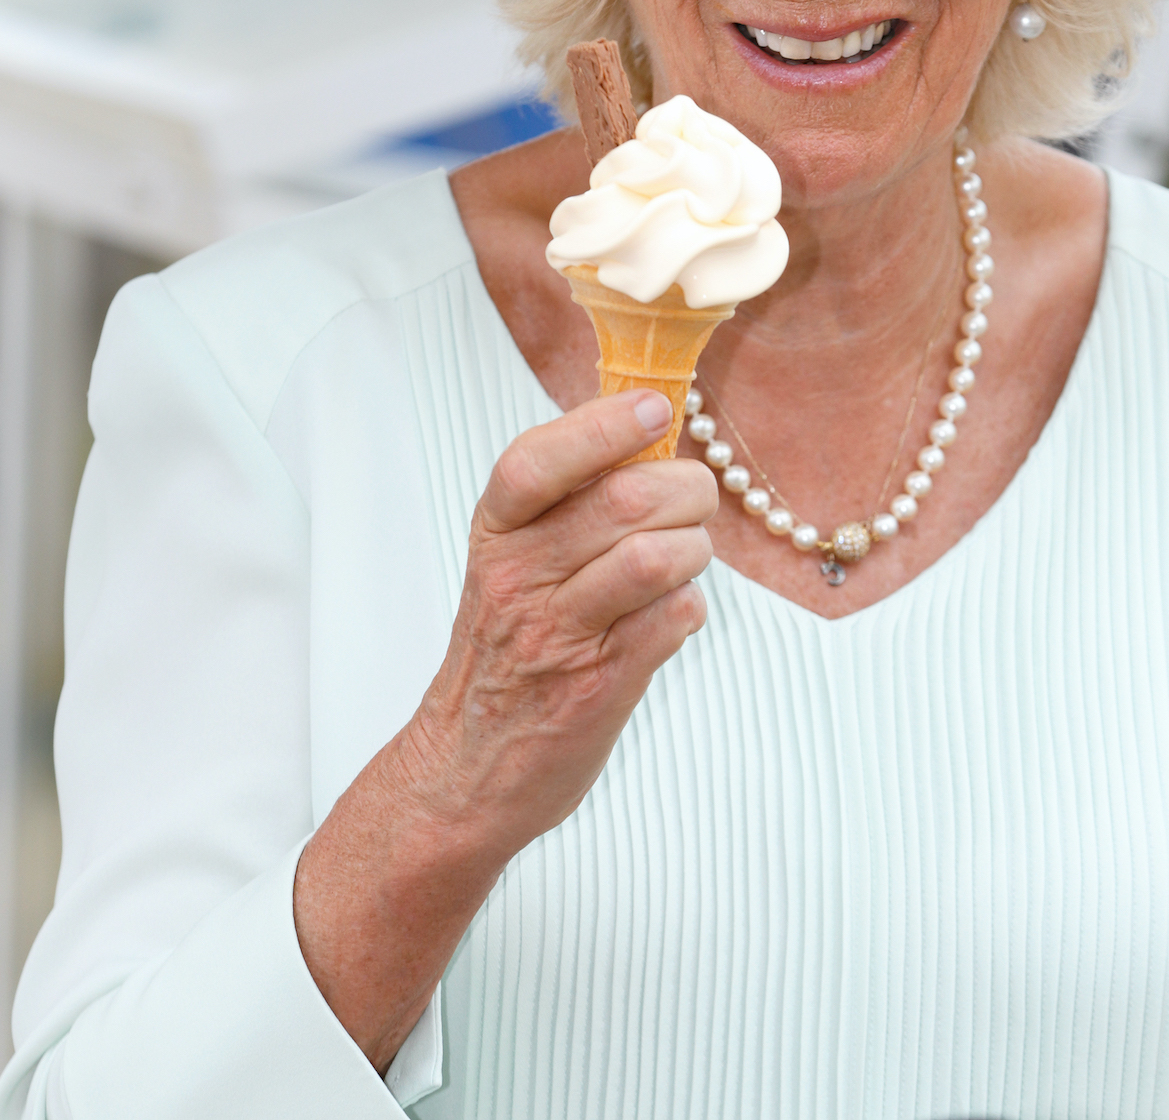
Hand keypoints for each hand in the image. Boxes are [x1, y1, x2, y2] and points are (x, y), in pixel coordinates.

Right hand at [293, 390, 715, 1071]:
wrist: (465, 769)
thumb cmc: (504, 647)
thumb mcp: (512, 559)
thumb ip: (569, 497)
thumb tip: (650, 420)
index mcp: (497, 532)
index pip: (536, 460)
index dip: (603, 425)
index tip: (656, 406)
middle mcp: (519, 577)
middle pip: (626, 500)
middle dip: (688, 488)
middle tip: (696, 500)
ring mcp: (557, 633)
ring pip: (656, 557)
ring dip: (696, 548)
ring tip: (687, 558)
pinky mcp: (598, 684)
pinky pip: (674, 619)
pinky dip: (690, 606)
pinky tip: (672, 613)